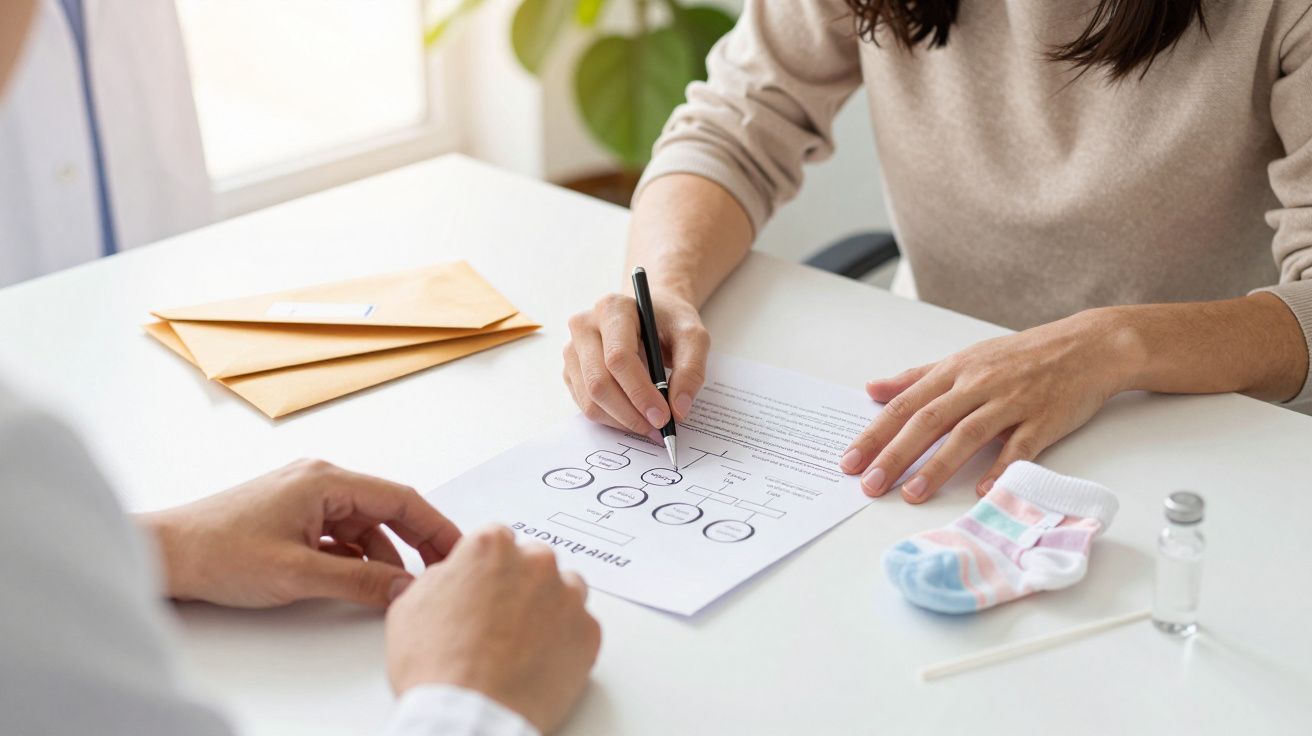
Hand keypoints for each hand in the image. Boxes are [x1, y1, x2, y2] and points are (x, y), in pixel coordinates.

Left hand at [137, 459, 460, 607]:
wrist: (164, 553)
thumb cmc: (219, 552)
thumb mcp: (299, 573)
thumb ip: (359, 580)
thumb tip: (406, 588)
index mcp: (326, 479)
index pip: (401, 498)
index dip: (435, 527)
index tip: (458, 551)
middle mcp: (319, 479)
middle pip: (386, 509)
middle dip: (414, 541)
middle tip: (439, 572)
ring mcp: (304, 496)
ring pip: (363, 524)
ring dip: (381, 554)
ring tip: (394, 588)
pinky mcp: (291, 514)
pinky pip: (339, 532)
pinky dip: (355, 555)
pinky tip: (358, 580)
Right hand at [386, 526, 600, 733]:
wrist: (470, 716)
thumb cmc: (437, 667)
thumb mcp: (410, 608)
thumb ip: (438, 579)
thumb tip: (447, 579)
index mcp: (491, 547)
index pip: (497, 541)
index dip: (487, 570)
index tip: (484, 589)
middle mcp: (535, 562)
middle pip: (534, 562)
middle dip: (520, 586)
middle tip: (500, 621)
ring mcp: (567, 596)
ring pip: (563, 591)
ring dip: (547, 608)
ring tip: (521, 644)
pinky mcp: (588, 632)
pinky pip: (580, 628)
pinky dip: (565, 641)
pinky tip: (538, 662)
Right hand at [563, 292, 709, 434]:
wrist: (651, 315)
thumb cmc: (669, 322)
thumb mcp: (693, 337)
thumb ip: (691, 370)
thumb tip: (678, 410)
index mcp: (613, 310)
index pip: (618, 358)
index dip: (640, 392)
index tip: (663, 417)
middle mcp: (585, 326)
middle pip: (599, 382)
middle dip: (630, 413)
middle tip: (658, 429)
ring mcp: (573, 349)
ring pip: (590, 399)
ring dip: (621, 421)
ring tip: (649, 426)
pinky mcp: (571, 370)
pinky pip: (585, 404)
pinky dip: (611, 419)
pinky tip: (633, 417)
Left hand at [840, 309, 1133, 502]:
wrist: (1087, 346)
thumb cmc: (1022, 356)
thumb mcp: (965, 358)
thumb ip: (917, 377)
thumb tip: (873, 388)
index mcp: (955, 371)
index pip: (905, 404)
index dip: (875, 433)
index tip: (849, 460)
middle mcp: (978, 384)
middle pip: (928, 420)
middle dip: (895, 454)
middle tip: (869, 484)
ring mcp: (1011, 401)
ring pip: (967, 434)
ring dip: (938, 465)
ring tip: (912, 494)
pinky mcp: (1044, 419)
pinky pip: (1019, 447)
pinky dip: (1000, 469)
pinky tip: (980, 491)